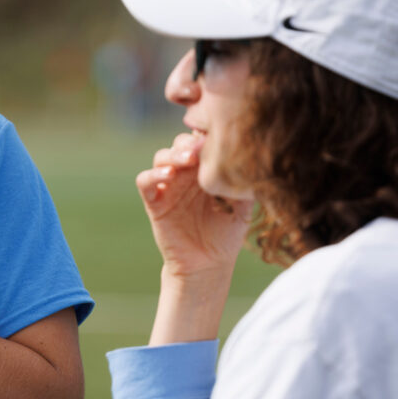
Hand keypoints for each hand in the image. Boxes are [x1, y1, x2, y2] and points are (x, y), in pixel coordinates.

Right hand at [136, 133, 251, 275]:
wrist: (208, 265)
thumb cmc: (227, 234)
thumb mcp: (242, 206)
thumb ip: (242, 182)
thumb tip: (252, 159)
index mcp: (205, 170)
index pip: (202, 141)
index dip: (207, 134)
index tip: (220, 134)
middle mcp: (185, 174)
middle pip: (180, 143)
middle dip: (190, 141)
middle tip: (202, 146)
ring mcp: (168, 186)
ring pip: (162, 157)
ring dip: (173, 154)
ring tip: (187, 159)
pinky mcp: (154, 202)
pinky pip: (145, 180)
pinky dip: (153, 174)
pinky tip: (168, 176)